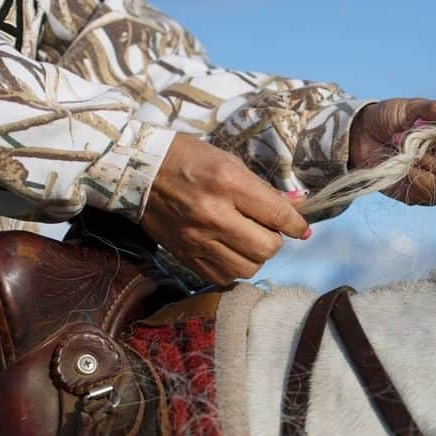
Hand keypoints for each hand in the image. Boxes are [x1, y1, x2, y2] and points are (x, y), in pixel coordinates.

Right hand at [141, 134, 309, 285]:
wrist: (134, 171)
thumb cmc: (185, 159)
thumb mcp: (229, 161)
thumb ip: (264, 189)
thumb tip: (299, 205)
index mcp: (227, 183)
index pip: (277, 215)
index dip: (296, 224)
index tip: (301, 228)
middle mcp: (213, 215)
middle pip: (267, 248)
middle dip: (274, 240)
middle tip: (264, 228)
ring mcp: (197, 240)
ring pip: (249, 267)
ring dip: (255, 256)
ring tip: (245, 239)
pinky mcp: (186, 257)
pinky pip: (225, 276)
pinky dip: (234, 266)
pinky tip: (229, 249)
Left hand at [349, 99, 435, 205]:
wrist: (358, 139)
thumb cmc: (386, 120)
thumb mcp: (409, 107)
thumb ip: (434, 109)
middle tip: (421, 132)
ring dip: (426, 158)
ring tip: (406, 147)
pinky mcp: (426, 196)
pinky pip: (432, 189)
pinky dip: (415, 175)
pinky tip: (403, 165)